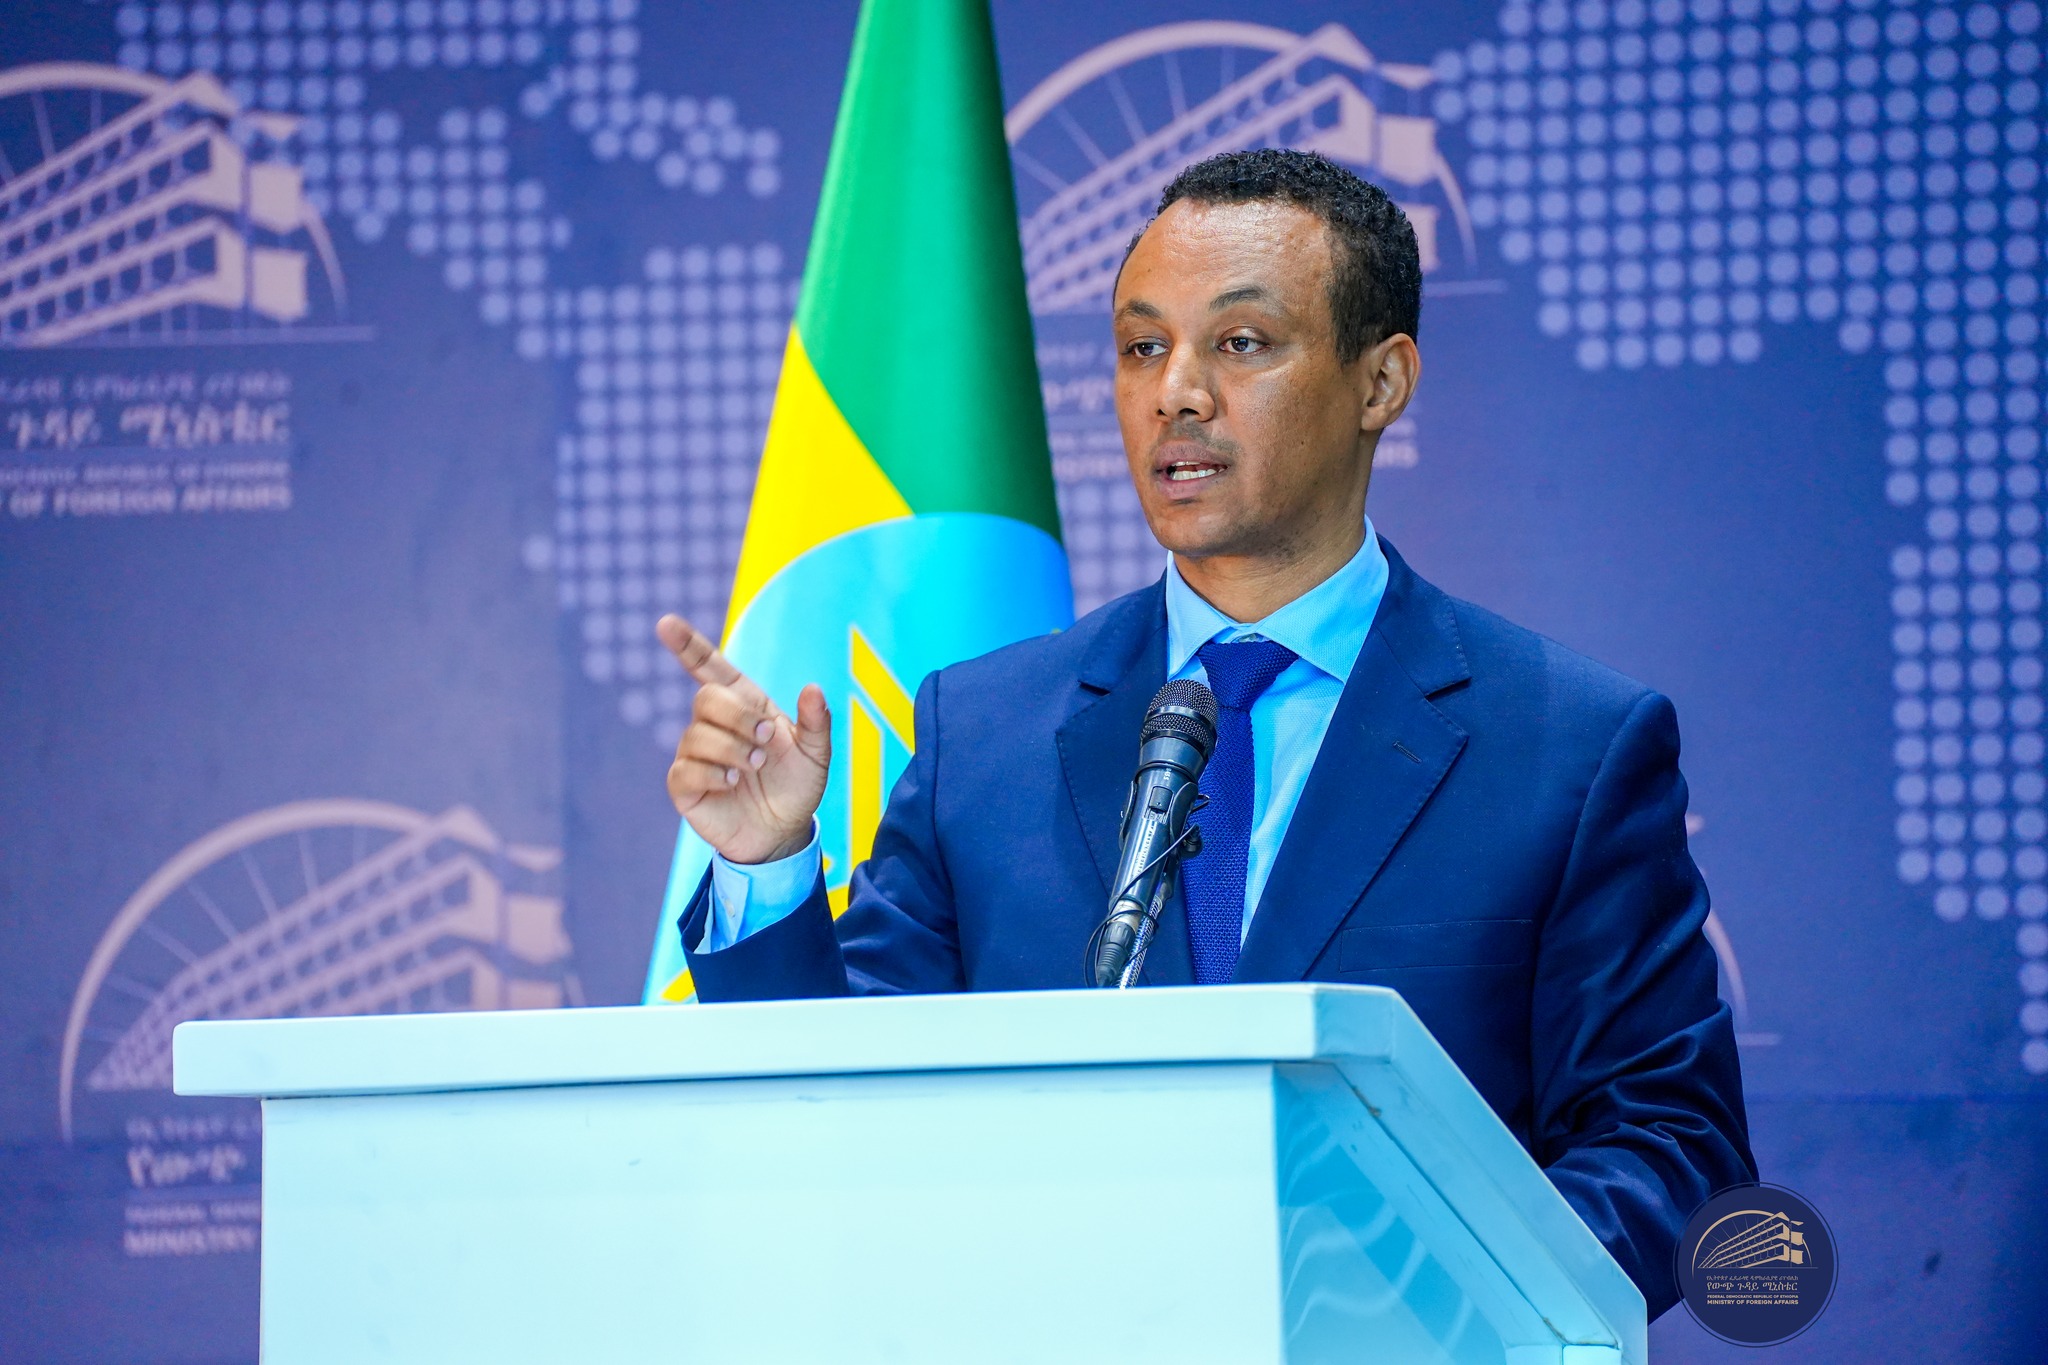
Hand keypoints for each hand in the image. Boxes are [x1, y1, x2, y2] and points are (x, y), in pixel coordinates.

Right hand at [657, 614, 831, 864]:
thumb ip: (816, 722)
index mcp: (744, 706)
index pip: (708, 668)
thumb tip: (813, 688)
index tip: (666, 623)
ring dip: (733, 749)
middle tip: (766, 742)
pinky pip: (686, 769)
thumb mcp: (816, 754)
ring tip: (754, 768)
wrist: (784, 833)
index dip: (687, 645)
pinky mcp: (685, 785)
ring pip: (697, 734)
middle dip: (740, 717)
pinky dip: (714, 773)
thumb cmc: (796, 787)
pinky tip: (732, 782)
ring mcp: (696, 754)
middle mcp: (714, 725)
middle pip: (707, 698)